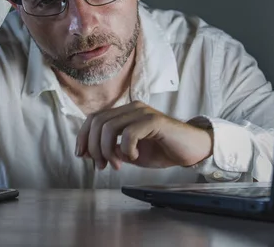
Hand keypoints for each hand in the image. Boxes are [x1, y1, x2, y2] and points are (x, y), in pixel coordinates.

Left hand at [75, 101, 213, 169]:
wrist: (191, 150)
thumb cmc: (162, 150)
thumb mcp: (130, 153)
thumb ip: (111, 150)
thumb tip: (87, 153)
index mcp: (124, 113)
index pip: (94, 118)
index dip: (83, 136)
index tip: (82, 155)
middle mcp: (131, 108)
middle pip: (97, 122)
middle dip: (93, 147)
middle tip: (102, 166)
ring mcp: (143, 112)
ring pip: (109, 127)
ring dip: (107, 150)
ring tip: (117, 165)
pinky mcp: (154, 120)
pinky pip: (129, 134)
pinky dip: (126, 150)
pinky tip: (134, 157)